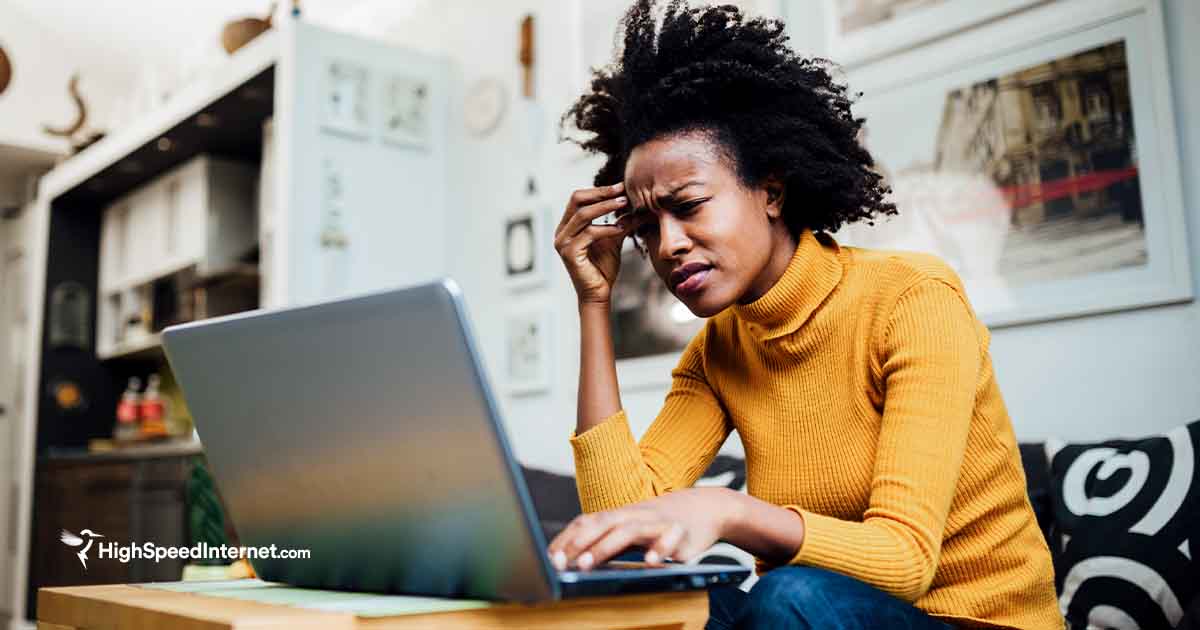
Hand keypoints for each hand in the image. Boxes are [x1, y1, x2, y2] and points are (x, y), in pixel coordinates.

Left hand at [546, 488, 739, 570]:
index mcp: (620, 515)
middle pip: (602, 523)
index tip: (549, 557)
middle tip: (560, 562)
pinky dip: (659, 550)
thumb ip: (607, 541)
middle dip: (579, 543)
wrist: (707, 508)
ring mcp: (657, 522)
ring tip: (588, 564)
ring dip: (605, 547)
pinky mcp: (681, 533)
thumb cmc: (661, 523)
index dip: (567, 538)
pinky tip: (650, 563)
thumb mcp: (631, 529)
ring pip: (628, 530)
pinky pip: (669, 539)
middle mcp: (635, 515)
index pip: (587, 522)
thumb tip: (575, 558)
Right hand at [553, 182, 640, 305]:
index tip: (622, 186)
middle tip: (622, 190)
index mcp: (568, 225)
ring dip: (605, 207)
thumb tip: (638, 206)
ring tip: (624, 203)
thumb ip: (621, 222)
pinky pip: (589, 234)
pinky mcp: (569, 253)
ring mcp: (562, 242)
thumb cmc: (603, 267)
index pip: (579, 198)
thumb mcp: (614, 238)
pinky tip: (621, 228)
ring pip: (583, 214)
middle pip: (577, 199)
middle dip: (601, 193)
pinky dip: (606, 228)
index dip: (600, 190)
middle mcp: (561, 231)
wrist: (599, 293)